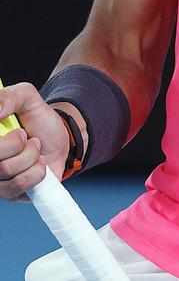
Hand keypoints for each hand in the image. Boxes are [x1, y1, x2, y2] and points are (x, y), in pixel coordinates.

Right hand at [0, 82, 69, 200]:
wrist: (60, 138)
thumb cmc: (38, 118)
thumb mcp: (27, 96)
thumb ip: (10, 96)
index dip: (6, 143)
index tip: (20, 131)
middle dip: (21, 146)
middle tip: (29, 139)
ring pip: (8, 173)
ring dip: (31, 158)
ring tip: (35, 150)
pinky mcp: (8, 193)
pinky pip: (19, 187)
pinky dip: (36, 173)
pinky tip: (37, 166)